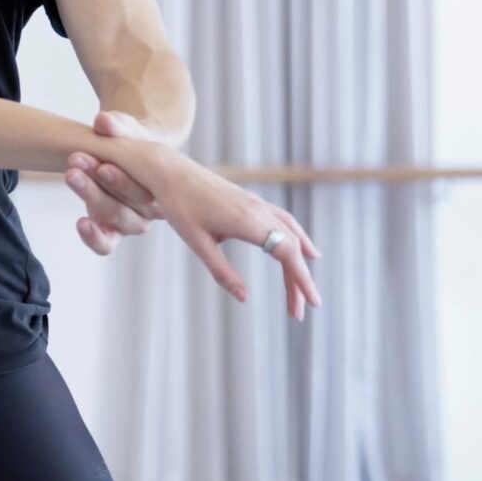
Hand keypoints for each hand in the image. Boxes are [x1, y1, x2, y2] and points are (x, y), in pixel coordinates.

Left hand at [64, 108, 164, 255]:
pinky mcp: (112, 232)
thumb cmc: (131, 142)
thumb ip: (117, 125)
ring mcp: (131, 222)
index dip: (123, 181)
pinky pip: (105, 245)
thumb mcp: (127, 129)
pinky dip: (93, 237)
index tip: (102, 164)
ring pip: (115, 218)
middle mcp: (151, 209)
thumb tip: (103, 121)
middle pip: (131, 204)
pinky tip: (81, 222)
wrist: (123, 155)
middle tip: (76, 161)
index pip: (147, 190)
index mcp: (164, 186)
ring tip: (71, 175)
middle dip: (100, 184)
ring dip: (91, 196)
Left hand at [86, 130, 323, 321]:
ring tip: (305, 284)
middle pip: (292, 248)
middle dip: (299, 279)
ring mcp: (257, 203)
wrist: (170, 171)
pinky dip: (295, 237)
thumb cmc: (179, 206)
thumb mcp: (198, 243)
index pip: (287, 254)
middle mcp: (259, 210)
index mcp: (248, 221)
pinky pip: (282, 220)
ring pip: (291, 232)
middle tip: (300, 310)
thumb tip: (244, 298)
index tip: (311, 303)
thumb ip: (222, 272)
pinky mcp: (251, 200)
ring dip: (300, 259)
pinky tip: (299, 247)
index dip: (301, 279)